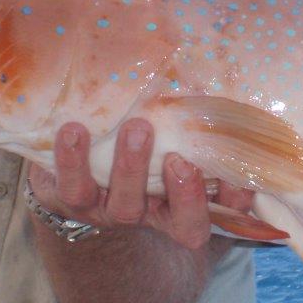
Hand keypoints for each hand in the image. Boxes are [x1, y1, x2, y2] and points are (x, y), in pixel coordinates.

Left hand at [28, 119, 253, 250]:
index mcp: (185, 200)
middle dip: (186, 193)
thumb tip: (205, 78)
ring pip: (126, 206)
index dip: (236, 199)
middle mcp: (154, 214)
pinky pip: (73, 188)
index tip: (236, 173)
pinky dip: (73, 159)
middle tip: (180, 158)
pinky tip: (73, 129)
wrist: (65, 166)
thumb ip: (187, 115)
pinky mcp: (74, 202)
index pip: (225, 210)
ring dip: (133, 167)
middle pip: (183, 224)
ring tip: (136, 127)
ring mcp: (113, 211)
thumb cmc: (130, 140)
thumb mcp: (163, 129)